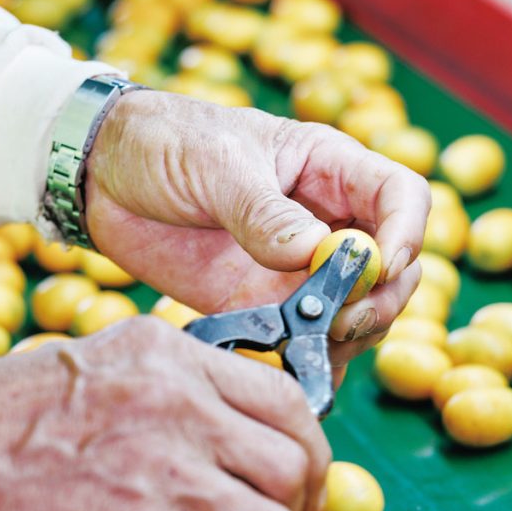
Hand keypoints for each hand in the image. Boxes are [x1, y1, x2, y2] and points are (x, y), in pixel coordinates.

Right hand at [0, 318, 330, 510]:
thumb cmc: (7, 414)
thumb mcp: (109, 360)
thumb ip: (181, 384)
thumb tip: (238, 425)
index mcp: (175, 356)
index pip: (288, 399)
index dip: (310, 449)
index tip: (303, 481)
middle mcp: (180, 404)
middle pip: (292, 468)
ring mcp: (161, 468)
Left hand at [85, 91, 428, 366]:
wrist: (103, 178)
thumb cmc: (164, 143)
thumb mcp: (214, 164)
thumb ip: (263, 212)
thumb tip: (315, 254)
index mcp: (328, 168)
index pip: (401, 197)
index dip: (407, 233)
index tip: (381, 266)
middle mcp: (326, 220)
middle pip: (395, 265)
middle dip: (382, 297)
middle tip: (340, 318)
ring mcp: (300, 268)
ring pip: (361, 309)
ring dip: (352, 333)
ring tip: (311, 342)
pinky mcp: (266, 303)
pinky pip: (309, 338)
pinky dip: (312, 359)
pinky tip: (293, 367)